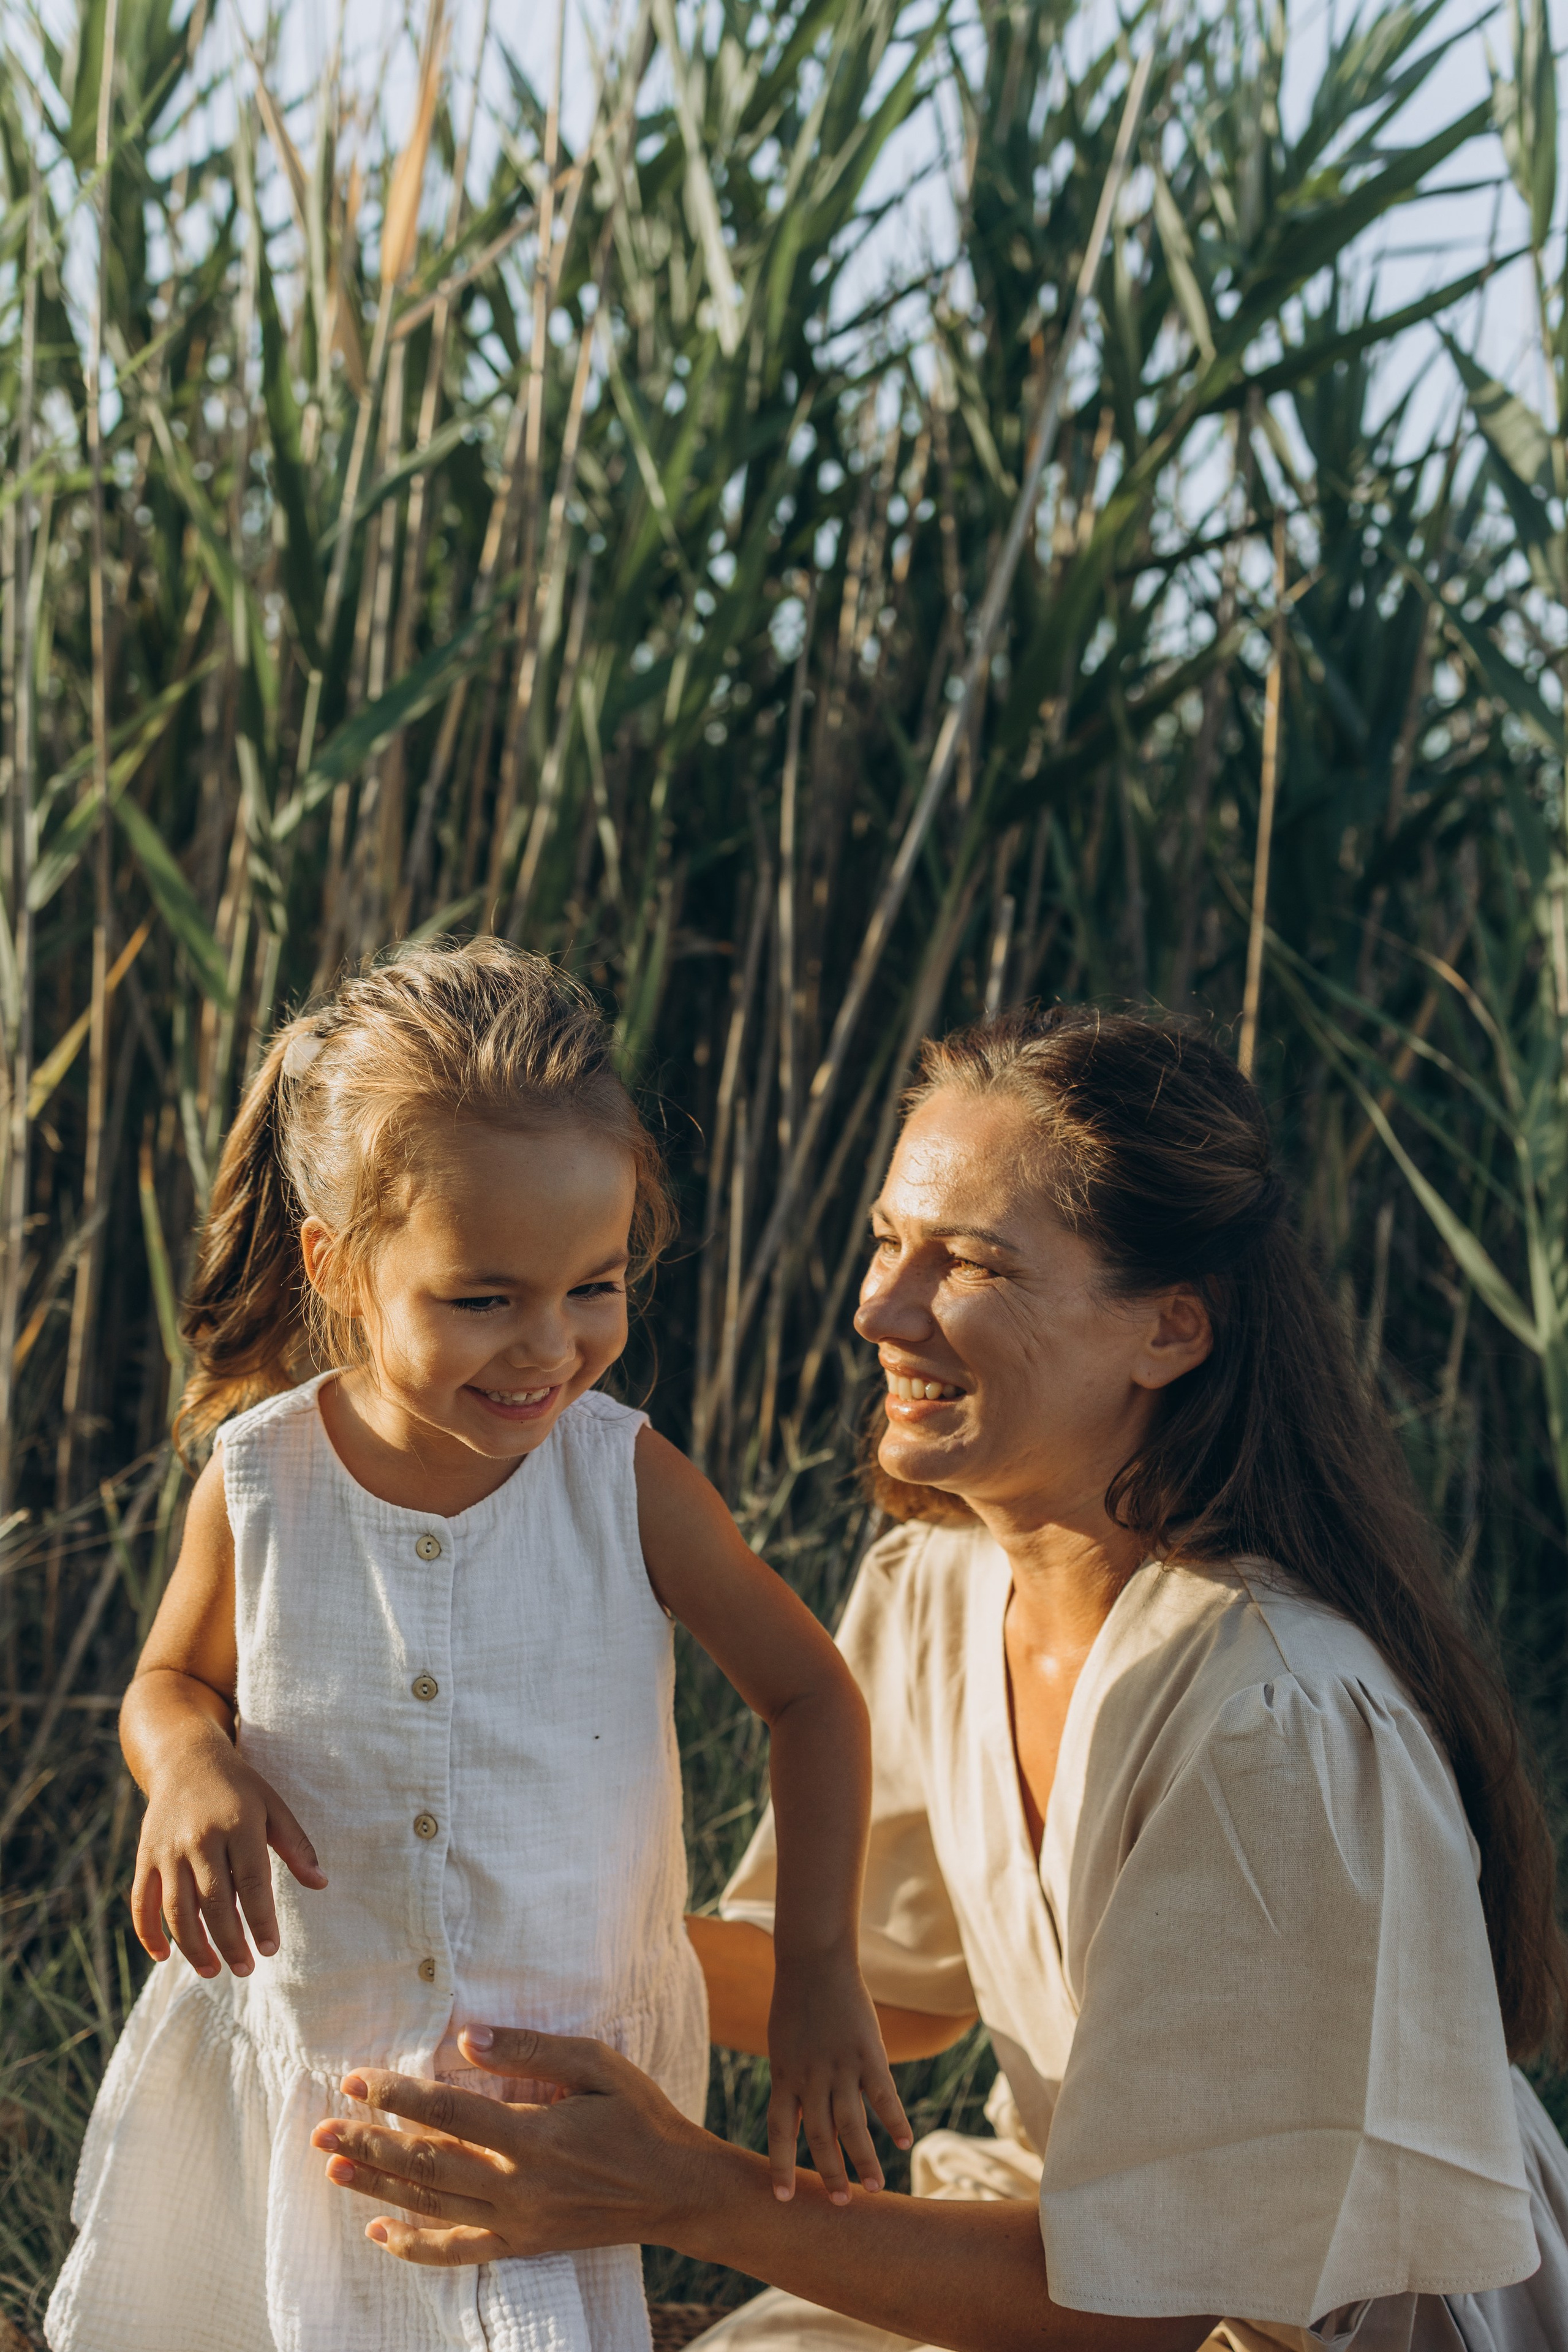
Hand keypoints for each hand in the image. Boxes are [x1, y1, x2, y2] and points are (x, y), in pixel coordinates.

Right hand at [130, 1720, 325, 1977]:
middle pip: (213, 1902)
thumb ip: (297, 1846)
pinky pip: (141, 1903)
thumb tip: (322, 1884)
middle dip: (229, 1942)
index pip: (252, 1882)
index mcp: (238, 1824)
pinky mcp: (145, 1856)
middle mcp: (199, 1838)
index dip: (261, 1920)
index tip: (271, 1950)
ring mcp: (167, 1849)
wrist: (185, 1759)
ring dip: (193, 1947)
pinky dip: (148, 1933)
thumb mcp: (273, 1806)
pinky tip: (164, 1956)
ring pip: (176, 1910)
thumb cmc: (239, 1788)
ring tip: (213, 1970)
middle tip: (245, 1970)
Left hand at [311, 2027, 706, 2264]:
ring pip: (432, 2206)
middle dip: (370, 2143)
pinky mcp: (522, 2245)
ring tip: (334, 2169)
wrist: (677, 2190)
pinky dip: (415, 2247)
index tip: (359, 2079)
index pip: (449, 2111)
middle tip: (323, 2127)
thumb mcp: (596, 2064)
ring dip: (378, 2188)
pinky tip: (381, 2235)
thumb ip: (530, 2050)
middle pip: (426, 2164)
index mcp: (535, 2135)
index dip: (399, 2095)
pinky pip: (458, 2252)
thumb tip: (468, 2038)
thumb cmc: (639, 2116)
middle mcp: (518, 2185)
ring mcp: (517, 2221)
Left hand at [766, 1950, 911, 2203]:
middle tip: (841, 2203)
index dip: (781, 2166)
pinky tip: (905, 2142)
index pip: (780, 2131)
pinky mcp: (867, 2052)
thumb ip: (796, 2083)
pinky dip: (894, 2120)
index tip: (783, 2199)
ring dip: (864, 2159)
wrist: (813, 1961)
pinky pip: (882, 2094)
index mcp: (784, 2076)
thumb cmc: (796, 2004)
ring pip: (852, 2124)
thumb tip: (814, 2122)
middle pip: (819, 2135)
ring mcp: (840, 2065)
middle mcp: (810, 2077)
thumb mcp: (784, 2046)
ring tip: (876, 2188)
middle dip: (830, 2173)